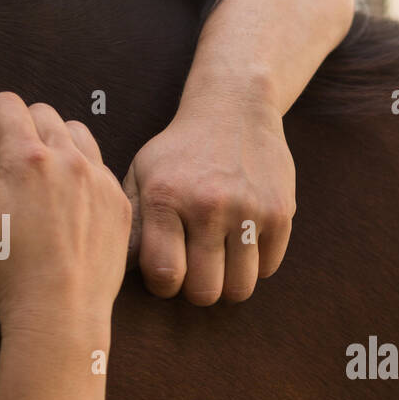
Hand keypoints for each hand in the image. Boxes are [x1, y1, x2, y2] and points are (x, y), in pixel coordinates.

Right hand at [0, 92, 131, 329]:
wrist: (61, 314)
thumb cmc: (4, 273)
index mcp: (28, 159)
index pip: (6, 103)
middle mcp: (71, 161)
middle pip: (43, 113)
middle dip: (19, 128)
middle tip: (6, 169)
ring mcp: (101, 181)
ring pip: (77, 133)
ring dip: (54, 143)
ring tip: (39, 182)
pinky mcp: (119, 203)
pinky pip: (100, 165)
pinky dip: (81, 170)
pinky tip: (65, 204)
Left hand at [122, 97, 294, 303]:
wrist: (235, 107)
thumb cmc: (181, 151)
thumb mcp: (143, 174)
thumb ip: (130, 222)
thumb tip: (118, 268)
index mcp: (166, 197)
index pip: (165, 274)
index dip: (164, 287)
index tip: (168, 276)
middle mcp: (208, 205)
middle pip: (204, 291)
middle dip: (198, 291)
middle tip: (197, 273)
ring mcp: (249, 209)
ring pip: (240, 288)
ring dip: (229, 284)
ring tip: (221, 264)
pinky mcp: (280, 212)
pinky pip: (268, 268)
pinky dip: (256, 265)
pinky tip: (244, 244)